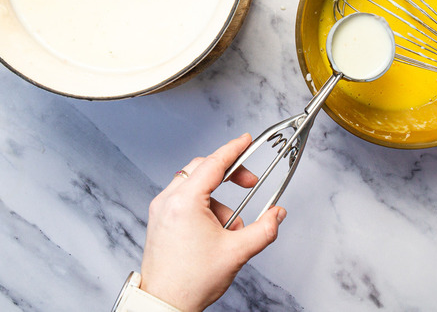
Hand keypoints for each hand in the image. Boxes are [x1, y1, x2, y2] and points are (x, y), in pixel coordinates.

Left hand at [140, 134, 286, 311]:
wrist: (165, 302)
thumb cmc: (191, 281)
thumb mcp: (236, 253)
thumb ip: (264, 229)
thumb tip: (277, 215)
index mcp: (185, 202)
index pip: (214, 164)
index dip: (234, 149)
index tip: (246, 140)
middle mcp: (168, 200)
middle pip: (202, 169)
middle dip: (229, 174)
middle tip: (250, 184)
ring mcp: (160, 209)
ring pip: (194, 185)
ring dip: (217, 200)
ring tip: (229, 230)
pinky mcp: (159, 219)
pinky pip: (184, 199)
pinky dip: (203, 207)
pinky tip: (213, 232)